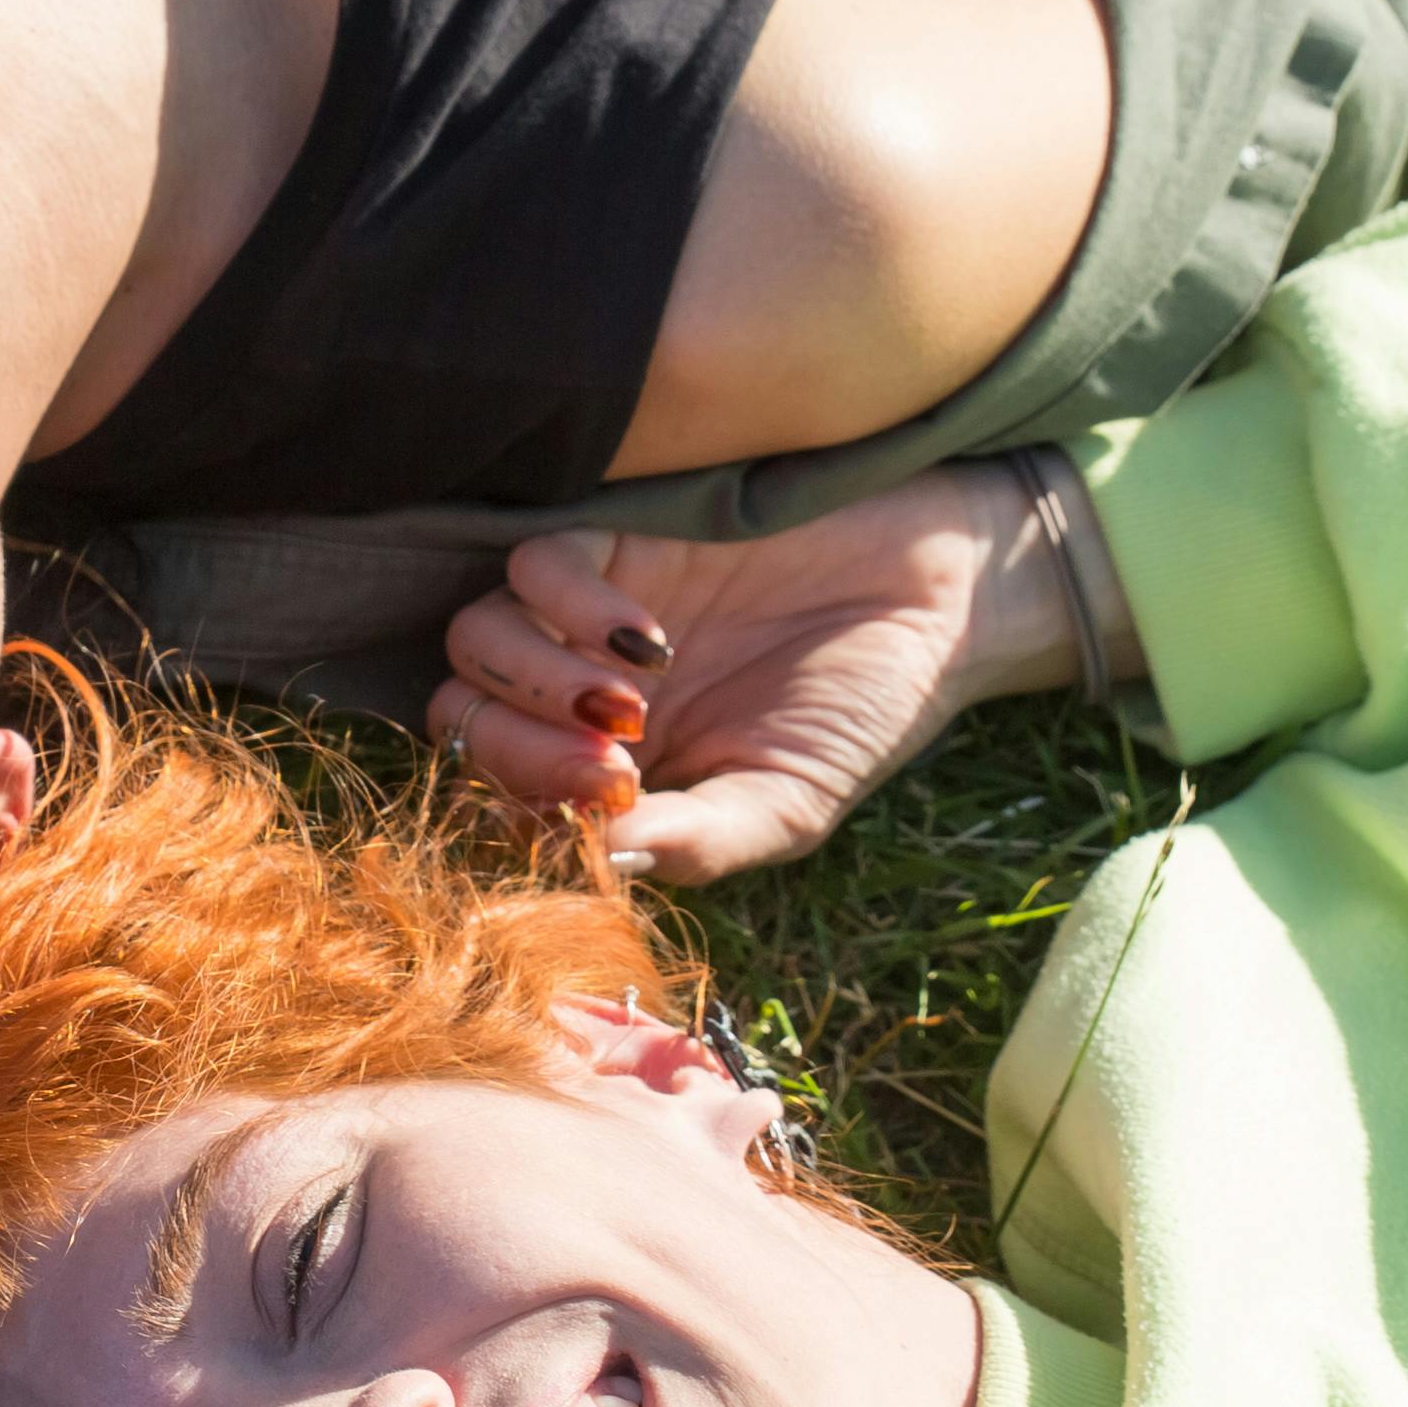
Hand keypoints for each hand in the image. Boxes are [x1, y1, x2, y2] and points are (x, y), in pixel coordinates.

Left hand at [429, 467, 1070, 882]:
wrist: (942, 594)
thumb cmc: (864, 710)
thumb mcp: (784, 804)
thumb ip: (690, 842)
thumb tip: (593, 866)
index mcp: (605, 775)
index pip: (500, 798)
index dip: (531, 812)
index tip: (617, 811)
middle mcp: (575, 699)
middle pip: (465, 721)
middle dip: (521, 752)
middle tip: (615, 764)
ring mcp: (583, 618)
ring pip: (474, 644)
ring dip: (534, 686)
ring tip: (630, 704)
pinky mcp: (613, 540)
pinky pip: (535, 568)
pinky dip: (570, 609)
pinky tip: (649, 638)